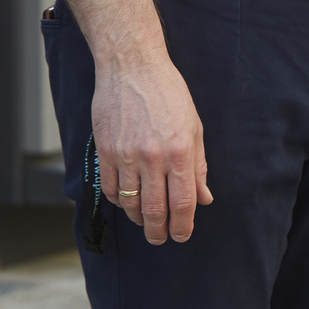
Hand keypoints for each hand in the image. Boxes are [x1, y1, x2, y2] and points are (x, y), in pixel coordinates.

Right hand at [93, 53, 210, 243]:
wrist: (131, 68)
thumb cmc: (168, 93)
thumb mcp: (195, 127)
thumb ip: (198, 166)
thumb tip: (204, 198)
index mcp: (180, 151)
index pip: (183, 202)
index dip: (183, 226)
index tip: (182, 236)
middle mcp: (152, 157)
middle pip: (154, 210)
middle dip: (159, 231)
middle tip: (161, 239)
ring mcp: (125, 156)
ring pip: (130, 203)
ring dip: (138, 219)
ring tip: (146, 222)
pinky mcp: (105, 152)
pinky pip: (111, 189)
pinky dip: (119, 201)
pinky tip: (127, 202)